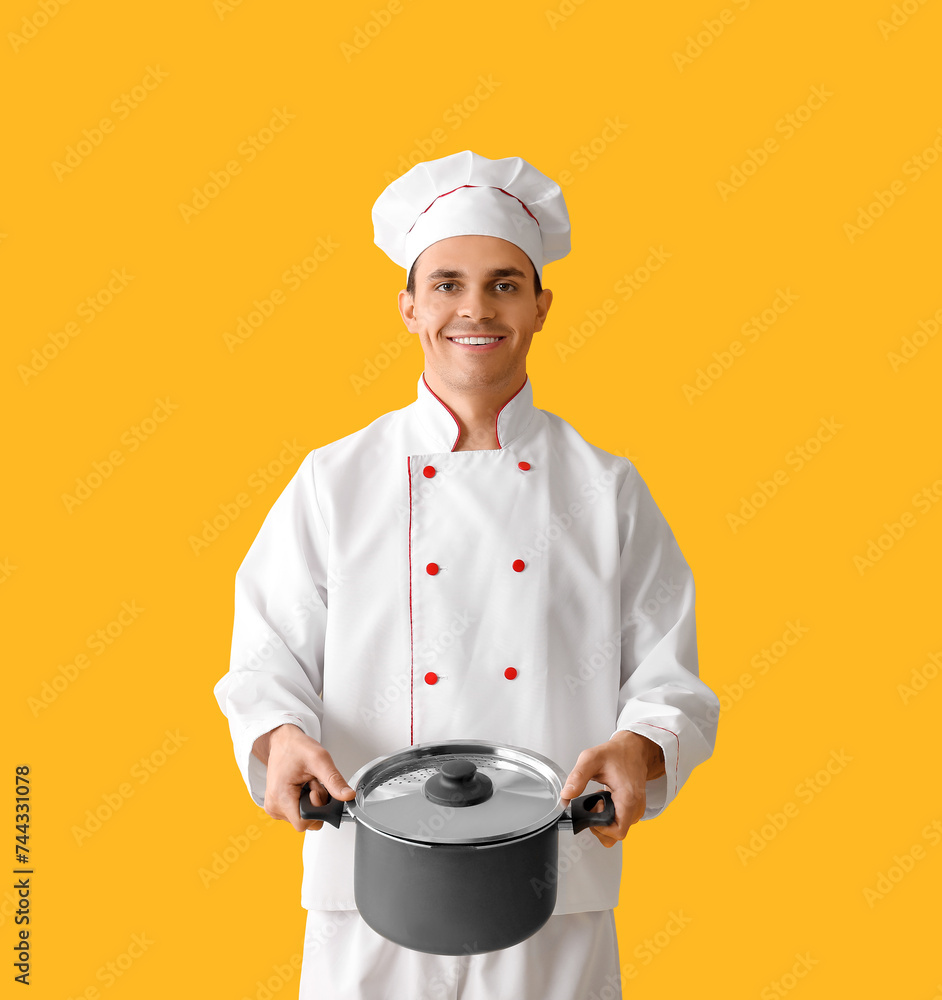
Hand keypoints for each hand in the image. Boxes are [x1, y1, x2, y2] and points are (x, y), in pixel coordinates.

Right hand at [252, 724, 355, 832]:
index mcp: (280, 797)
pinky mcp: (278, 807)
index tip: (315, 788)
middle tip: (312, 782)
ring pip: (304, 818)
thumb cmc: (296, 748)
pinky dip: (305, 802)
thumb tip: (348, 796)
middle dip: (316, 804)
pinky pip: (299, 813)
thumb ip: (334, 781)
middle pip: (306, 821)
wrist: (282, 741)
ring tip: (306, 782)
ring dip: (311, 802)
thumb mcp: (319, 759)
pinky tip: (302, 787)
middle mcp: (274, 807)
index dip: (316, 809)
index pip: (304, 823)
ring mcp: (275, 808)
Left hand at [561, 731, 664, 847]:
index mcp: (628, 798)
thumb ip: (577, 777)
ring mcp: (636, 809)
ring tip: (598, 799)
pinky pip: (620, 822)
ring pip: (618, 829)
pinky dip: (609, 815)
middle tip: (593, 804)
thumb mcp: (591, 759)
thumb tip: (566, 796)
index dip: (600, 828)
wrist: (634, 748)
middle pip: (616, 834)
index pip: (617, 832)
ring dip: (604, 819)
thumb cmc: (617, 753)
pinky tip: (604, 800)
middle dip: (600, 824)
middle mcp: (636, 807)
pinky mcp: (634, 808)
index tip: (591, 812)